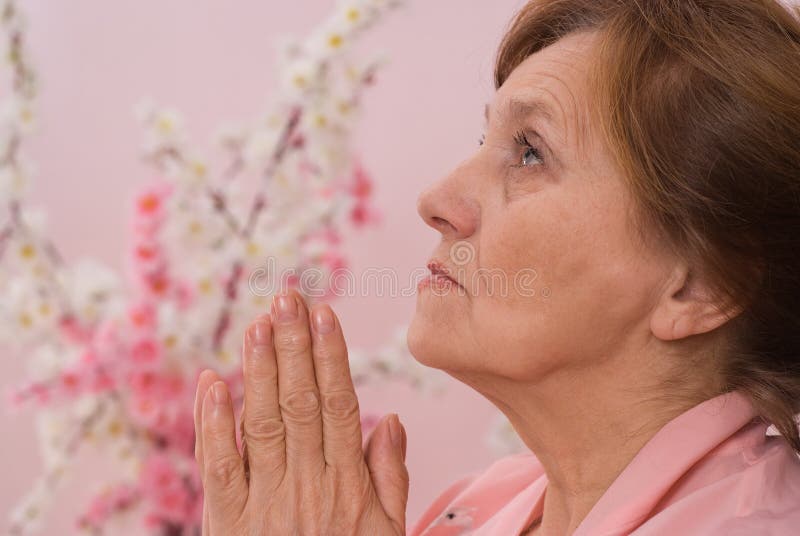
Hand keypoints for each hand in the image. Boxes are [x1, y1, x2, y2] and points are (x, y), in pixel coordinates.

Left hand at [193, 289, 408, 534]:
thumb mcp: (388, 531)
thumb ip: (391, 476)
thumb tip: (394, 419)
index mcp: (348, 483)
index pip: (340, 405)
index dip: (330, 357)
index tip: (325, 314)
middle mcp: (308, 483)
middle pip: (301, 404)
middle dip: (294, 347)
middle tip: (287, 298)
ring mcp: (267, 501)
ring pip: (264, 424)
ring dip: (259, 370)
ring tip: (258, 323)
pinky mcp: (229, 521)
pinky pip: (220, 468)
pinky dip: (213, 424)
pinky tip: (211, 383)